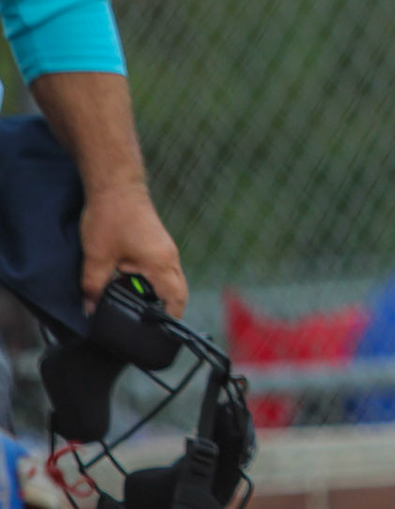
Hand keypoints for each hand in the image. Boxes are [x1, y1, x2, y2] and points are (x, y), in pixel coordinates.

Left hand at [80, 182, 185, 315]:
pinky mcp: (156, 243)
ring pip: (167, 280)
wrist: (116, 186)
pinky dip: (148, 281)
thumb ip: (94, 287)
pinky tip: (127, 282)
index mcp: (161, 263)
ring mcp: (164, 249)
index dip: (171, 318)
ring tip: (131, 305)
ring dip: (153, 293)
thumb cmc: (111, 218)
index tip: (159, 334)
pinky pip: (159, 269)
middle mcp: (168, 257)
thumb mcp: (97, 257)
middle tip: (144, 325)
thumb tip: (91, 309)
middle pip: (176, 291)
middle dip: (163, 309)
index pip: (176, 299)